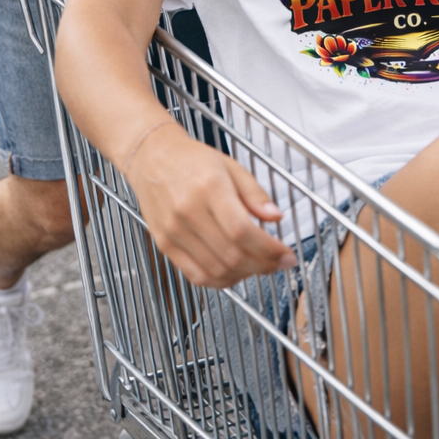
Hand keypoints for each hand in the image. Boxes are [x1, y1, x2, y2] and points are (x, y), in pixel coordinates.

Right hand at [127, 123, 295, 288]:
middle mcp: (189, 212)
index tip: (286, 255)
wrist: (152, 158)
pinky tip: (235, 272)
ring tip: (259, 266)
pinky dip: (220, 281)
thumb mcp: (231, 166)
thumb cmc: (192, 160)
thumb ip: (255, 194)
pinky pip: (196, 275)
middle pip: (231, 255)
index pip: (242, 231)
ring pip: (216, 270)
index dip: (269, 249)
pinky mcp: (165, 244)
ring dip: (244, 275)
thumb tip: (276, 217)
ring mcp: (174, 231)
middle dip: (263, 265)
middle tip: (278, 263)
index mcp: (209, 187)